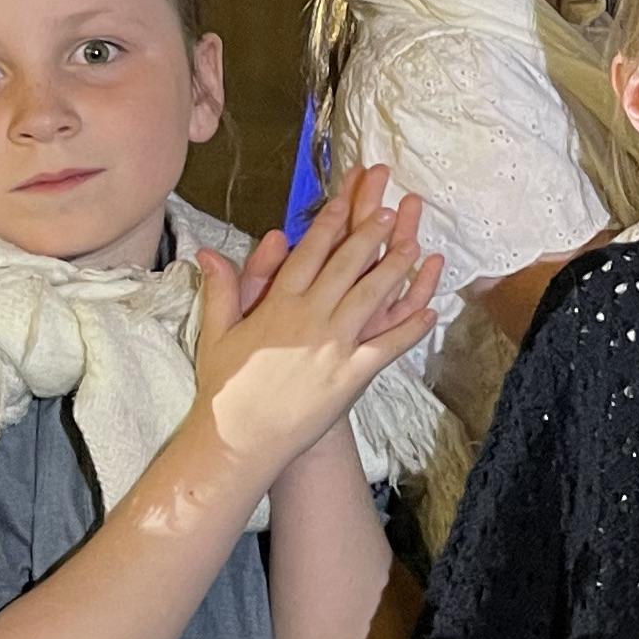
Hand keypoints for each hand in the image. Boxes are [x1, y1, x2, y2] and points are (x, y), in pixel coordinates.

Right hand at [191, 172, 440, 480]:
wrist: (240, 438)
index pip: (307, 254)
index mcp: (278, 305)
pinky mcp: (352, 374)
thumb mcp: (217, 333)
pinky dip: (410, 328)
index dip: (328, 224)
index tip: (345, 201)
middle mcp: (310, 319)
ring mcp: (334, 345)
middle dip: (368, 234)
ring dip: (395, 268)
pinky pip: (388, 346)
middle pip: (345, 266)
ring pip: (372, 297)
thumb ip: (222, 289)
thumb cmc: (227, 387)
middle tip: (388, 209)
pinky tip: (430, 311)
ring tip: (414, 243)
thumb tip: (208, 251)